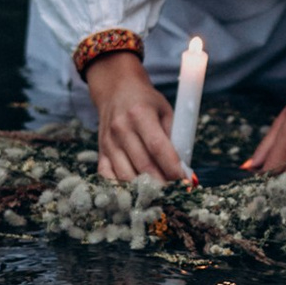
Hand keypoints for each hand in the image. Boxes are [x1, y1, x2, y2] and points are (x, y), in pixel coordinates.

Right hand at [85, 48, 189, 185]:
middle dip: (162, 183)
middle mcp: (121, 129)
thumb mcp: (165, 111)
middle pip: (143, 165)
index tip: (185, 181)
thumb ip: (173, 137)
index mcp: (140, 114)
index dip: (172, 167)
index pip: (157, 147)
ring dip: (144, 189)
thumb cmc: (146, 102)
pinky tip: (137, 191)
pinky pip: (108, 177)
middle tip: (176, 192)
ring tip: (160, 193)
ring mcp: (108, 142)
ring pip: (126, 175)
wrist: (116, 90)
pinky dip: (123, 188)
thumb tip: (183, 169)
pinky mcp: (101, 152)